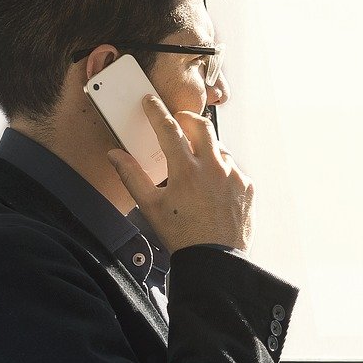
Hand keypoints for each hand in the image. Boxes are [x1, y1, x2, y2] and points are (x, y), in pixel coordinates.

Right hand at [106, 94, 253, 253]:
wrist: (215, 261)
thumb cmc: (181, 235)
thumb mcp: (150, 206)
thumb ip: (132, 176)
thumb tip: (115, 155)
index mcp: (186, 170)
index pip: (168, 128)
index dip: (156, 111)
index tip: (150, 101)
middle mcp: (213, 168)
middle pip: (201, 125)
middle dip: (187, 119)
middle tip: (177, 122)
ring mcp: (234, 176)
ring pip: (219, 148)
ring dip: (206, 149)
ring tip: (195, 164)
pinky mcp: (247, 186)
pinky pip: (234, 169)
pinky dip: (222, 171)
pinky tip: (213, 187)